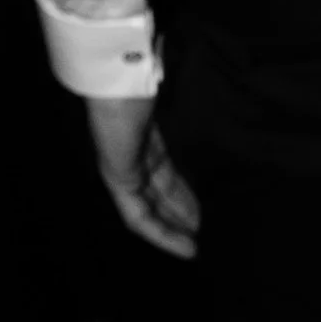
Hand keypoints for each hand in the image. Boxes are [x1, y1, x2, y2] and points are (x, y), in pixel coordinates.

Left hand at [84, 91, 200, 259]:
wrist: (119, 74)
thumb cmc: (145, 79)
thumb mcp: (168, 101)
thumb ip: (180, 111)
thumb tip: (201, 108)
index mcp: (142, 137)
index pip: (163, 173)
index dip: (182, 193)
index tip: (202, 210)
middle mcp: (130, 155)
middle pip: (156, 193)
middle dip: (179, 214)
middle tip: (202, 231)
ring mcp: (121, 168)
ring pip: (147, 210)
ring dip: (171, 230)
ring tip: (193, 247)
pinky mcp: (118, 177)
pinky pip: (138, 215)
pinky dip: (160, 232)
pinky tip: (180, 243)